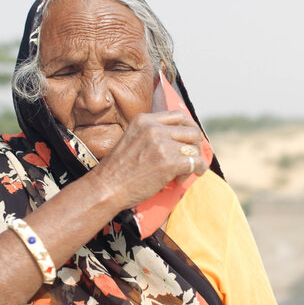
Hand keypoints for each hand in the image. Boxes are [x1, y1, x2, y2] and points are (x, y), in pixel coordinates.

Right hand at [88, 110, 207, 211]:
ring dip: (193, 161)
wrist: (106, 188)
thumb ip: (151, 134)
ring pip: (194, 147)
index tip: (191, 140)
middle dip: (194, 146)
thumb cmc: (117, 170)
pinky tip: (186, 177)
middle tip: (188, 159)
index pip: (178, 116)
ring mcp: (161, 144)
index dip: (189, 128)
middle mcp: (153, 128)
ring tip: (181, 173)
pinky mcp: (169, 162)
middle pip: (191, 130)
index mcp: (143, 120)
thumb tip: (177, 139)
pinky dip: (198, 170)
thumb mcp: (131, 139)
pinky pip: (196, 162)